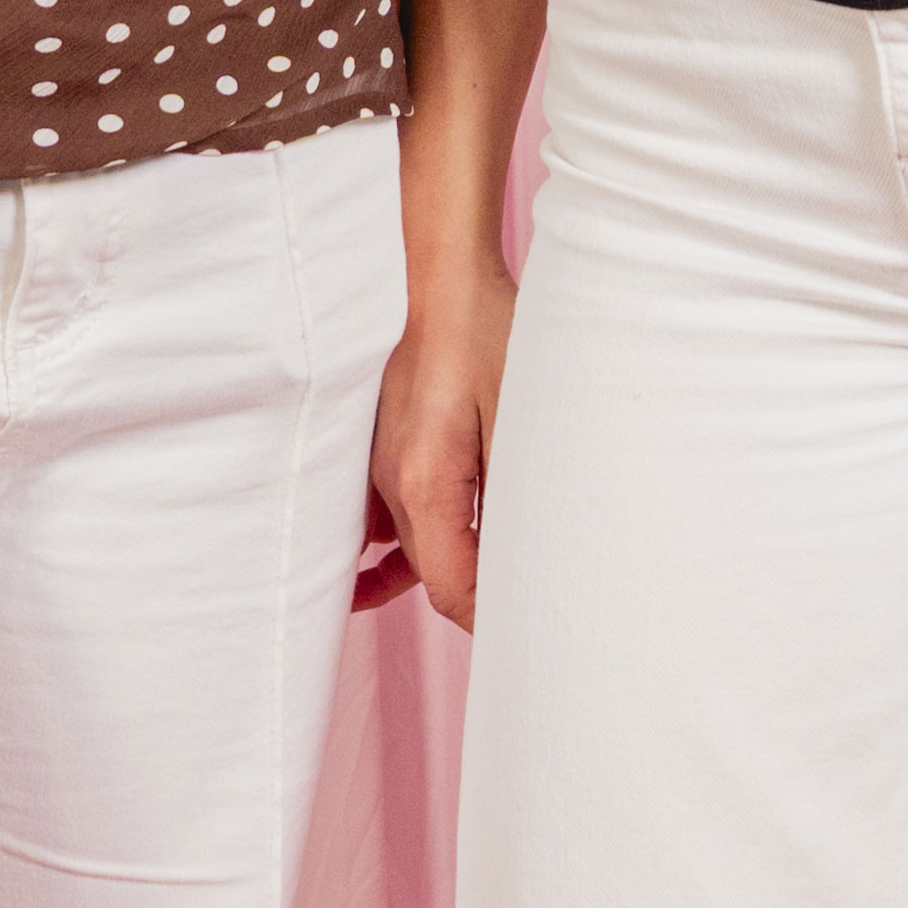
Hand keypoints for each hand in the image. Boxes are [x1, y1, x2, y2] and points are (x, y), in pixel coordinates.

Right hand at [362, 263, 516, 626]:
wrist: (436, 277)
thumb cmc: (485, 335)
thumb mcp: (521, 417)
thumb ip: (518, 497)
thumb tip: (528, 563)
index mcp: (427, 484)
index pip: (450, 587)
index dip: (488, 618)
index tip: (528, 631)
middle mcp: (391, 483)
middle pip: (430, 572)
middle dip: (474, 597)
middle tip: (528, 617)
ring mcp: (379, 465)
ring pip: (410, 545)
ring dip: (443, 572)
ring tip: (484, 611)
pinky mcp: (382, 447)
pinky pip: (384, 517)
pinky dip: (396, 549)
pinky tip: (396, 569)